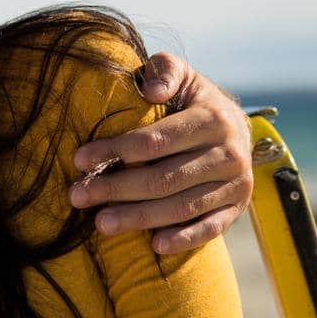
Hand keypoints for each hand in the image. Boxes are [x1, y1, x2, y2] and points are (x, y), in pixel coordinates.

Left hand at [68, 52, 251, 255]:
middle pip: (164, 178)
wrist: (237, 127)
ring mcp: (236, 184)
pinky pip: (211, 228)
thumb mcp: (183, 75)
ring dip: (139, 218)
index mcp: (213, 120)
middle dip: (116, 188)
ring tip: (101, 224)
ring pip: (182, 206)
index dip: (115, 151)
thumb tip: (150, 92)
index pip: (155, 141)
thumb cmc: (193, 100)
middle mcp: (229, 154)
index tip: (79, 160)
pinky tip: (155, 246)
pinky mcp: (237, 207)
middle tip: (78, 196)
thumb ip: (165, 72)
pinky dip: (185, 238)